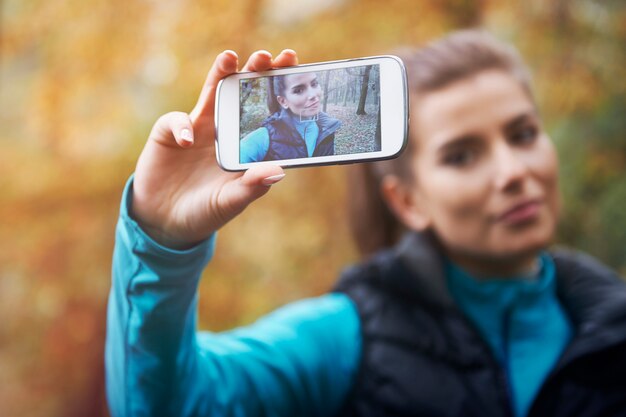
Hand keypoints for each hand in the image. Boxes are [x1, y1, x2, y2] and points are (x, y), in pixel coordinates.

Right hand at [131, 49, 297, 248]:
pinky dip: (181, 127)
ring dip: (220, 75)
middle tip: (268, 56)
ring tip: (231, 58)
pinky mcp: (169, 133)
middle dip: (255, 72)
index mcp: (245, 144)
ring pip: (212, 94)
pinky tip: (186, 142)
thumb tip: (279, 171)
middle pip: (242, 94)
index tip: (294, 67)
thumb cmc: (205, 211)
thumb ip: (251, 187)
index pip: (266, 111)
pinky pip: (176, 121)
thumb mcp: (230, 202)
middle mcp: (224, 130)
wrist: (167, 222)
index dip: (277, 89)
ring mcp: (197, 129)